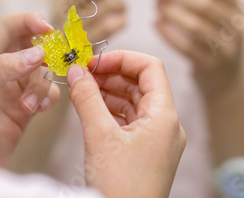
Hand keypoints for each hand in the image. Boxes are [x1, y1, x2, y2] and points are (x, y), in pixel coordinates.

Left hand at [0, 13, 59, 166]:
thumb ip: (7, 65)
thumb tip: (38, 54)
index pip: (6, 27)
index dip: (26, 22)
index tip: (46, 27)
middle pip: (28, 46)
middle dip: (43, 51)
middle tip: (49, 59)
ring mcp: (12, 88)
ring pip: (41, 71)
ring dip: (41, 83)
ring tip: (29, 103)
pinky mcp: (24, 108)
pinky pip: (46, 93)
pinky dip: (47, 98)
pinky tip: (38, 109)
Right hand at [51, 0, 132, 41]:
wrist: (66, 63)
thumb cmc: (80, 26)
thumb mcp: (79, 1)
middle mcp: (62, 7)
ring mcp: (73, 26)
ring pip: (108, 3)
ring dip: (122, 4)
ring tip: (122, 9)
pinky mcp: (85, 45)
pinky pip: (113, 25)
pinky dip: (122, 21)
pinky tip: (121, 22)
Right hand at [67, 51, 185, 197]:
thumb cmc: (121, 188)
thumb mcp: (99, 136)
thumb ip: (87, 98)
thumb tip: (78, 71)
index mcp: (164, 116)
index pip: (150, 68)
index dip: (122, 58)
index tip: (95, 62)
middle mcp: (166, 125)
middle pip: (141, 83)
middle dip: (112, 74)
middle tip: (84, 73)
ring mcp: (157, 139)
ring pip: (134, 101)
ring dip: (109, 91)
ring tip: (83, 87)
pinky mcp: (145, 151)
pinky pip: (129, 120)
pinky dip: (110, 109)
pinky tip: (91, 107)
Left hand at [156, 0, 243, 93]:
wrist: (225, 81)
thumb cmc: (211, 40)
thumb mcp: (214, 18)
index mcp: (238, 10)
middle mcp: (237, 29)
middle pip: (206, 5)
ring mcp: (227, 49)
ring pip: (196, 27)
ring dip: (172, 13)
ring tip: (156, 7)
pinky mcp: (212, 66)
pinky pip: (187, 48)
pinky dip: (169, 34)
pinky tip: (156, 24)